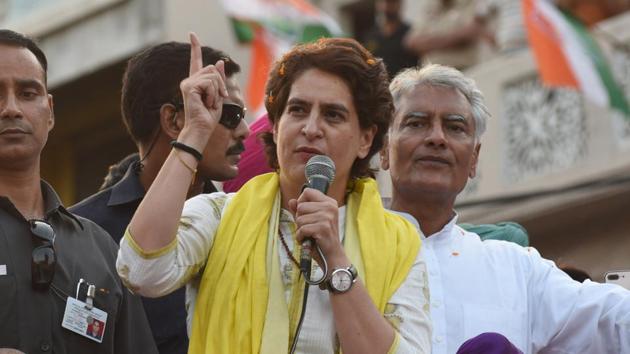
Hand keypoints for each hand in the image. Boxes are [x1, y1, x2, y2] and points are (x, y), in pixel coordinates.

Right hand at [178, 32, 229, 150]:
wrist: (201, 130)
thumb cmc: (209, 117)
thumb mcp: (218, 95)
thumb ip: (218, 79)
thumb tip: (219, 61)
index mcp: (196, 82)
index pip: (196, 61)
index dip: (195, 47)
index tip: (192, 34)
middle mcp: (189, 80)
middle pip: (212, 68)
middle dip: (221, 83)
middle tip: (218, 98)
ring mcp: (187, 83)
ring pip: (213, 75)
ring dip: (218, 91)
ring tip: (210, 103)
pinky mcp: (188, 87)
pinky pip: (210, 83)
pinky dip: (213, 94)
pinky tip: (207, 103)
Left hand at [289, 188, 348, 266]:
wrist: (332, 254)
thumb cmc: (321, 237)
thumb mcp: (311, 220)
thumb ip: (301, 210)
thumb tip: (291, 201)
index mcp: (329, 202)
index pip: (308, 191)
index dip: (301, 202)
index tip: (305, 213)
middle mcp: (330, 207)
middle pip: (301, 206)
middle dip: (299, 219)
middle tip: (308, 227)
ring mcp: (327, 217)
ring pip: (299, 218)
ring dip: (300, 229)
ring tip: (309, 234)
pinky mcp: (323, 228)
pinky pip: (302, 229)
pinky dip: (300, 237)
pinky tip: (307, 240)